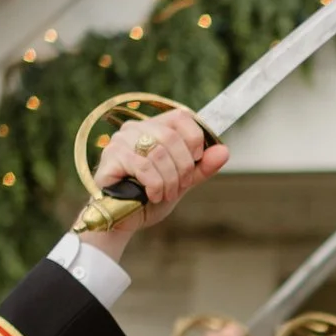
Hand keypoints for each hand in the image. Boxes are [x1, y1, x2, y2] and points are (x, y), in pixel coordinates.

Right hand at [87, 107, 226, 247]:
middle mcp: (135, 128)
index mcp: (154, 127)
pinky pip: (143, 167)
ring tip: (165, 194)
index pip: (181, 116)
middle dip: (183, 167)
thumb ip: (201, 167)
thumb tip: (224, 151)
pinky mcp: (111, 157)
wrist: (125, 219)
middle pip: (171, 137)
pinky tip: (153, 195)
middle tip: (180, 186)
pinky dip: (155, 185)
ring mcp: (121, 141)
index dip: (194, 138)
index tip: (195, 160)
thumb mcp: (182, 182)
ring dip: (169, 180)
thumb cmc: (151, 197)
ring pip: (159, 153)